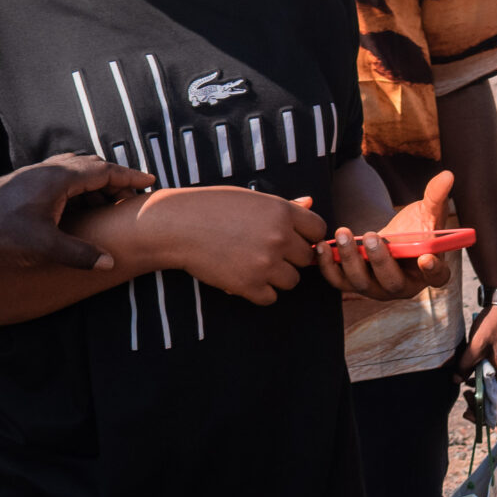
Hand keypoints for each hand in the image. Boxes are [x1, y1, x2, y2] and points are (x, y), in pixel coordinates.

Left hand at [0, 153, 157, 270]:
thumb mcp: (42, 247)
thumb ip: (78, 254)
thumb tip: (108, 263)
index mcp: (59, 178)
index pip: (104, 171)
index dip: (129, 177)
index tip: (149, 182)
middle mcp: (49, 170)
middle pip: (92, 167)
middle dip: (115, 180)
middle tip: (131, 197)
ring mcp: (36, 176)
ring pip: (76, 172)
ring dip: (96, 185)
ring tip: (108, 206)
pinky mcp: (27, 185)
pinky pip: (63, 179)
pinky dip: (79, 190)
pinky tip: (78, 210)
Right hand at [127, 186, 329, 303]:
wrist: (178, 225)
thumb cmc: (213, 207)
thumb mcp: (252, 199)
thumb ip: (284, 206)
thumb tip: (310, 203)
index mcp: (283, 212)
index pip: (318, 231)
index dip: (306, 236)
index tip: (290, 237)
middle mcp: (279, 237)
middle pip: (306, 258)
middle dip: (290, 257)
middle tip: (266, 252)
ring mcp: (266, 263)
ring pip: (292, 280)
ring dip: (277, 276)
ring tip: (253, 264)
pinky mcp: (249, 285)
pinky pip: (271, 297)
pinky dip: (259, 292)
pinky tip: (243, 277)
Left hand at [316, 184, 456, 302]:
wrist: (393, 238)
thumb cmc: (416, 228)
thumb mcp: (429, 211)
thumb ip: (437, 196)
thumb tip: (447, 176)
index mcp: (430, 271)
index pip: (437, 277)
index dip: (433, 271)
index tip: (426, 258)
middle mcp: (404, 286)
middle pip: (393, 283)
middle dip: (380, 261)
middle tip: (371, 237)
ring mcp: (377, 288)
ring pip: (362, 283)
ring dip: (350, 260)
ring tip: (344, 233)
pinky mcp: (354, 283)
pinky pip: (339, 281)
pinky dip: (329, 265)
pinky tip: (322, 245)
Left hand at [457, 291, 496, 414]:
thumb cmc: (493, 325)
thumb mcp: (475, 345)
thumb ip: (464, 365)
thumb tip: (455, 381)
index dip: (482, 415)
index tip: (466, 409)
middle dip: (484, 407)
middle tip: (467, 397)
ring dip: (486, 394)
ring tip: (468, 386)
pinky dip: (489, 384)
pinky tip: (474, 373)